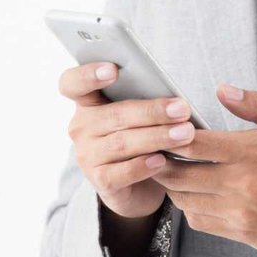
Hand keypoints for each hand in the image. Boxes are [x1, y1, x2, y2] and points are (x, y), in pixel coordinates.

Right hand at [57, 61, 197, 217]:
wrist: (140, 186)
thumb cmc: (142, 137)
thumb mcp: (140, 116)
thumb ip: (146, 100)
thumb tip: (174, 97)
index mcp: (88, 102)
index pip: (72, 83)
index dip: (88, 74)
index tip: (113, 70)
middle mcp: (82, 127)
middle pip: (114, 115)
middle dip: (152, 111)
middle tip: (182, 109)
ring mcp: (87, 155)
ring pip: (121, 143)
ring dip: (156, 137)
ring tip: (185, 134)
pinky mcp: (99, 181)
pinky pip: (120, 173)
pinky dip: (143, 166)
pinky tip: (162, 161)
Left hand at [151, 84, 256, 256]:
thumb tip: (223, 90)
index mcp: (252, 152)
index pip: (193, 144)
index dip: (171, 137)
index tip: (164, 131)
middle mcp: (241, 183)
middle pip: (179, 174)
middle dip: (163, 163)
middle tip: (157, 153)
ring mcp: (239, 211)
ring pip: (184, 200)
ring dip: (174, 186)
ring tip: (175, 172)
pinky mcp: (240, 231)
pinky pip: (200, 221)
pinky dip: (191, 208)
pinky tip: (197, 195)